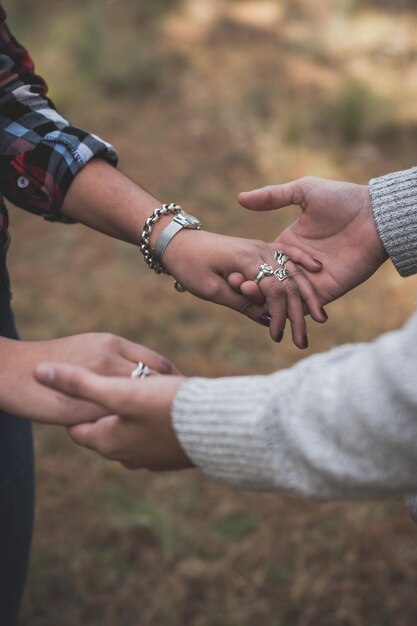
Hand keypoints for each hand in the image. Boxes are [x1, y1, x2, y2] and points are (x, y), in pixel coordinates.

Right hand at [1, 333, 177, 423]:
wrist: (12, 371)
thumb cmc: (53, 361)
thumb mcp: (90, 349)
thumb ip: (118, 360)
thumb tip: (145, 375)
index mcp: (113, 344)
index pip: (158, 361)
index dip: (176, 379)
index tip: (189, 395)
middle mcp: (110, 357)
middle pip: (157, 378)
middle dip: (175, 397)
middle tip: (188, 415)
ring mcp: (97, 380)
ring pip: (140, 398)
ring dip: (158, 413)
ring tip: (172, 428)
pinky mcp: (84, 405)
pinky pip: (116, 419)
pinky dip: (131, 427)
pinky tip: (142, 439)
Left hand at [34, 362, 190, 470]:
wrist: (218, 428)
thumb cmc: (167, 408)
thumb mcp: (119, 391)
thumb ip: (79, 382)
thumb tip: (39, 372)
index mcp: (108, 443)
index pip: (78, 428)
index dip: (78, 405)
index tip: (86, 387)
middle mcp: (127, 457)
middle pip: (105, 429)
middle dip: (106, 409)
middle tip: (114, 385)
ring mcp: (152, 459)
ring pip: (131, 433)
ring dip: (132, 415)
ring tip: (141, 392)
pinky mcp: (173, 456)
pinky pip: (154, 436)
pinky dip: (153, 421)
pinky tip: (166, 406)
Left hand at [163, 228, 326, 346]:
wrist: (179, 241)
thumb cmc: (190, 266)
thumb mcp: (211, 290)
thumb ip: (241, 302)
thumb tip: (267, 319)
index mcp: (246, 260)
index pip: (275, 289)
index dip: (279, 315)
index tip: (276, 336)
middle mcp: (260, 250)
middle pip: (289, 282)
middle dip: (299, 313)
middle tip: (303, 342)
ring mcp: (262, 247)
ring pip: (293, 270)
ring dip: (307, 294)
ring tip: (320, 318)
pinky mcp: (260, 248)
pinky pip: (287, 254)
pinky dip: (303, 262)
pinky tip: (318, 270)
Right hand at [235, 176, 388, 306]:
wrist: (374, 215)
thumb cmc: (342, 199)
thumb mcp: (304, 191)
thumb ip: (272, 196)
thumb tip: (240, 198)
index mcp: (289, 244)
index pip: (263, 261)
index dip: (247, 266)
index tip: (231, 272)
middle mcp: (298, 265)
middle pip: (271, 283)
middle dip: (254, 289)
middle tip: (238, 289)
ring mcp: (312, 280)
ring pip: (286, 298)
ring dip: (269, 303)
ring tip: (253, 303)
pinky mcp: (327, 291)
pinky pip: (306, 305)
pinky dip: (291, 310)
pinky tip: (276, 312)